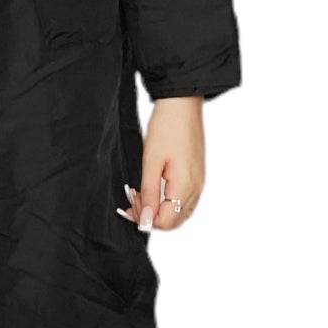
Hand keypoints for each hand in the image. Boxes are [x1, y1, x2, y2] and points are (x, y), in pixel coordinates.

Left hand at [117, 96, 204, 232]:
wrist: (182, 104)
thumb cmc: (167, 127)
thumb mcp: (150, 162)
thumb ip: (148, 193)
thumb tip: (145, 219)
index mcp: (185, 186)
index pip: (166, 222)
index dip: (145, 219)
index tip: (128, 206)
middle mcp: (196, 188)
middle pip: (174, 220)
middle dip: (151, 216)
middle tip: (132, 200)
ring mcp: (199, 182)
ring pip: (179, 212)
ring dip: (159, 209)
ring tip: (140, 193)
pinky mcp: (197, 175)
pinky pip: (184, 200)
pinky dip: (168, 201)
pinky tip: (153, 188)